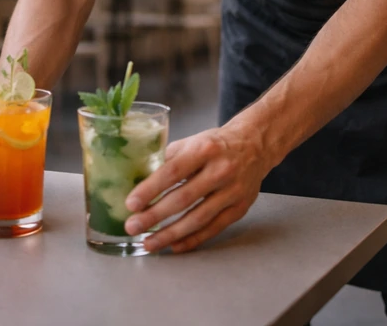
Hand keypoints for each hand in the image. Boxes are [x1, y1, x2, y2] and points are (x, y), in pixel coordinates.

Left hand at [122, 124, 269, 252]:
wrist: (255, 145)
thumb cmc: (216, 144)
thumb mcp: (192, 142)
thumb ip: (168, 159)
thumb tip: (138, 181)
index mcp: (204, 149)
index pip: (173, 171)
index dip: (150, 189)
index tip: (131, 204)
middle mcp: (221, 170)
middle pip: (183, 199)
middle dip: (154, 216)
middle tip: (132, 227)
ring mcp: (232, 191)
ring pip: (198, 219)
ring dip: (170, 234)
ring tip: (149, 242)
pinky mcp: (240, 208)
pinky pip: (213, 229)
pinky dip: (192, 239)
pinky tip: (174, 245)